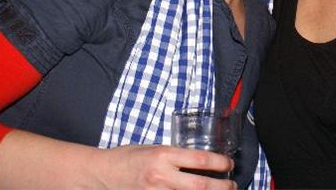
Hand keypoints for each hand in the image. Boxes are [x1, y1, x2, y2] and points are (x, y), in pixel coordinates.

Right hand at [95, 144, 235, 189]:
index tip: (229, 163)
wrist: (104, 173)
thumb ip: (176, 156)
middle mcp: (161, 176)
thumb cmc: (130, 157)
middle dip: (221, 187)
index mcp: (163, 156)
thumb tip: (201, 161)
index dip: (219, 162)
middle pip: (200, 185)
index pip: (199, 159)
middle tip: (232, 186)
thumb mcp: (155, 148)